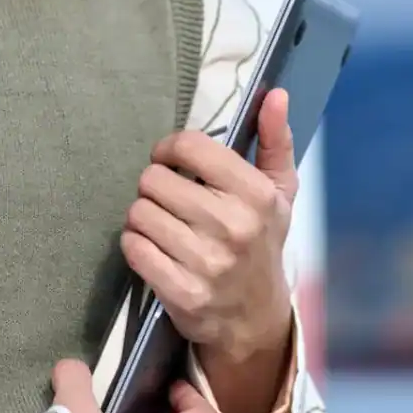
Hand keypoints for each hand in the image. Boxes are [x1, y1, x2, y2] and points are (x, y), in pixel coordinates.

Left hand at [121, 89, 298, 364]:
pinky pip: (133, 248)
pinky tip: (154, 248)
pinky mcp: (181, 291)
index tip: (172, 162)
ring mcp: (206, 262)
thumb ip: (275, 140)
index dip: (170, 149)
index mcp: (256, 194)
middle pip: (154, 179)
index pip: (189, 146)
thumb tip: (274, 94)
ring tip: (162, 224)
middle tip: (169, 200)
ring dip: (143, 216)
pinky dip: (136, 244)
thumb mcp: (280, 192)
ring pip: (139, 212)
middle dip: (155, 186)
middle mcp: (233, 226)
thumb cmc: (262, 243)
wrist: (256, 319)